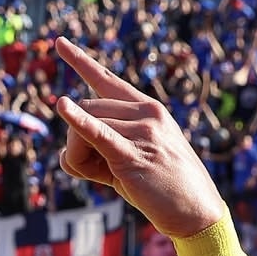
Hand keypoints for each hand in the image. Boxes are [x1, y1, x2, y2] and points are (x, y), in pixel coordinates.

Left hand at [53, 37, 223, 236]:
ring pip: (85, 126)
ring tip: (101, 176)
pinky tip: (62, 106)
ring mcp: (143, 131)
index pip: (106, 79)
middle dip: (76, 140)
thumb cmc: (162, 188)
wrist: (197, 212)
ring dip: (78, 157)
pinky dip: (78, 122)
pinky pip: (98, 133)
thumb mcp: (130, 160)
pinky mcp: (134, 155)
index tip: (59, 43)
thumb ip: (99, 150)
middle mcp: (146, 113)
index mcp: (146, 109)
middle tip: (93, 169)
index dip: (80, 61)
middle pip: (86, 108)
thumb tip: (63, 153)